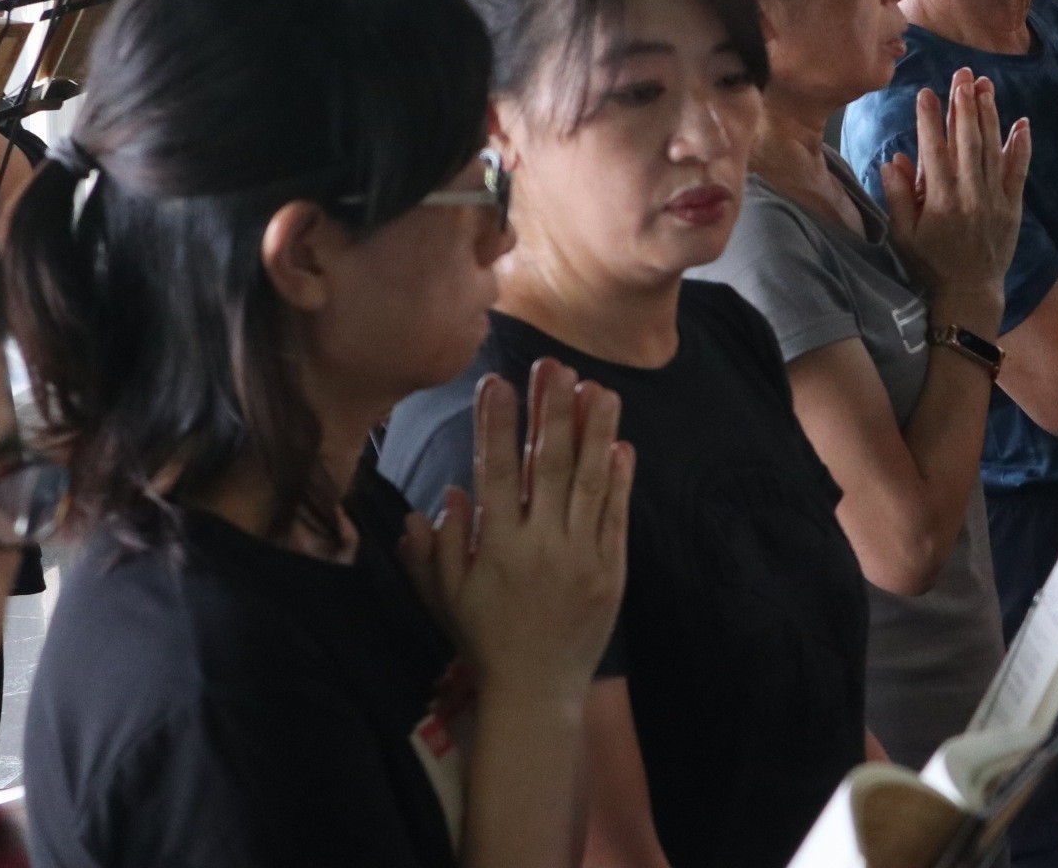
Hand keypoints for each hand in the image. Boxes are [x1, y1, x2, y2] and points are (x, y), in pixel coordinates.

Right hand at [401, 359, 632, 701]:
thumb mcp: (445, 597)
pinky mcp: (612, 571)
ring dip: (595, 431)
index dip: (497, 425)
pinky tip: (621, 443)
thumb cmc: (484, 639)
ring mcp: (582, 557)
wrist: (537, 692)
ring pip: (590, 482)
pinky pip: (617, 516)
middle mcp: (541, 547)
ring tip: (598, 388)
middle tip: (554, 365)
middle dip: (551, 411)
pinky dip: (620, 478)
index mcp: (496, 549)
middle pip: (548, 466)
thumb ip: (436, 548)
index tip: (497, 382)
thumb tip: (444, 493)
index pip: (496, 473)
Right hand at [879, 68, 1031, 333]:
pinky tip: (1020, 122)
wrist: (969, 294)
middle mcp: (970, 196)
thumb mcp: (904, 236)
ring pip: (992, 149)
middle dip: (964, 105)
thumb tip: (892, 159)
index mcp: (940, 202)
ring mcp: (995, 200)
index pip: (933, 151)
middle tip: (962, 74)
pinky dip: (1021, 146)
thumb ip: (898, 197)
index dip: (930, 120)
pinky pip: (1018, 171)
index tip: (925, 92)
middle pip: (967, 142)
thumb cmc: (929, 264)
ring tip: (985, 85)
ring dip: (989, 115)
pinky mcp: (1013, 207)